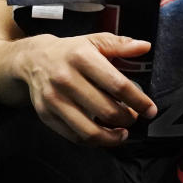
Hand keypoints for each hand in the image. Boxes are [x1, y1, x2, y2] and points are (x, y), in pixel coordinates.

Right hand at [18, 33, 156, 146]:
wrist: (32, 59)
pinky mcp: (46, 115)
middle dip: (127, 118)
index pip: (118, 85)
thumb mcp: (93, 41)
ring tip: (122, 133)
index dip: (139, 101)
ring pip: (89, 131)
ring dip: (112, 137)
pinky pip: (74, 137)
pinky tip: (103, 134)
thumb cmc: (69, 52)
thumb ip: (120, 44)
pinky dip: (93, 141)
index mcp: (81, 57)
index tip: (150, 109)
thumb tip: (144, 46)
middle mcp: (65, 78)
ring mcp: (54, 99)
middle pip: (106, 110)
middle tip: (134, 117)